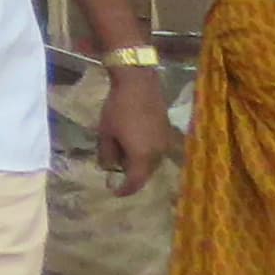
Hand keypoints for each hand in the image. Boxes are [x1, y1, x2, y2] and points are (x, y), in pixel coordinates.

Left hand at [97, 66, 175, 193]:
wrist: (139, 83)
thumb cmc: (119, 109)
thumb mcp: (106, 132)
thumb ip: (107, 154)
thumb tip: (108, 167)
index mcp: (143, 157)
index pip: (136, 182)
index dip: (125, 189)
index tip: (114, 191)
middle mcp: (158, 154)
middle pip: (146, 173)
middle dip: (132, 175)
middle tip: (117, 172)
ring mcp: (165, 142)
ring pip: (152, 162)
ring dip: (139, 163)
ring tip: (123, 155)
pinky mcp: (167, 131)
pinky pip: (156, 150)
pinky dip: (146, 152)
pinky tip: (134, 142)